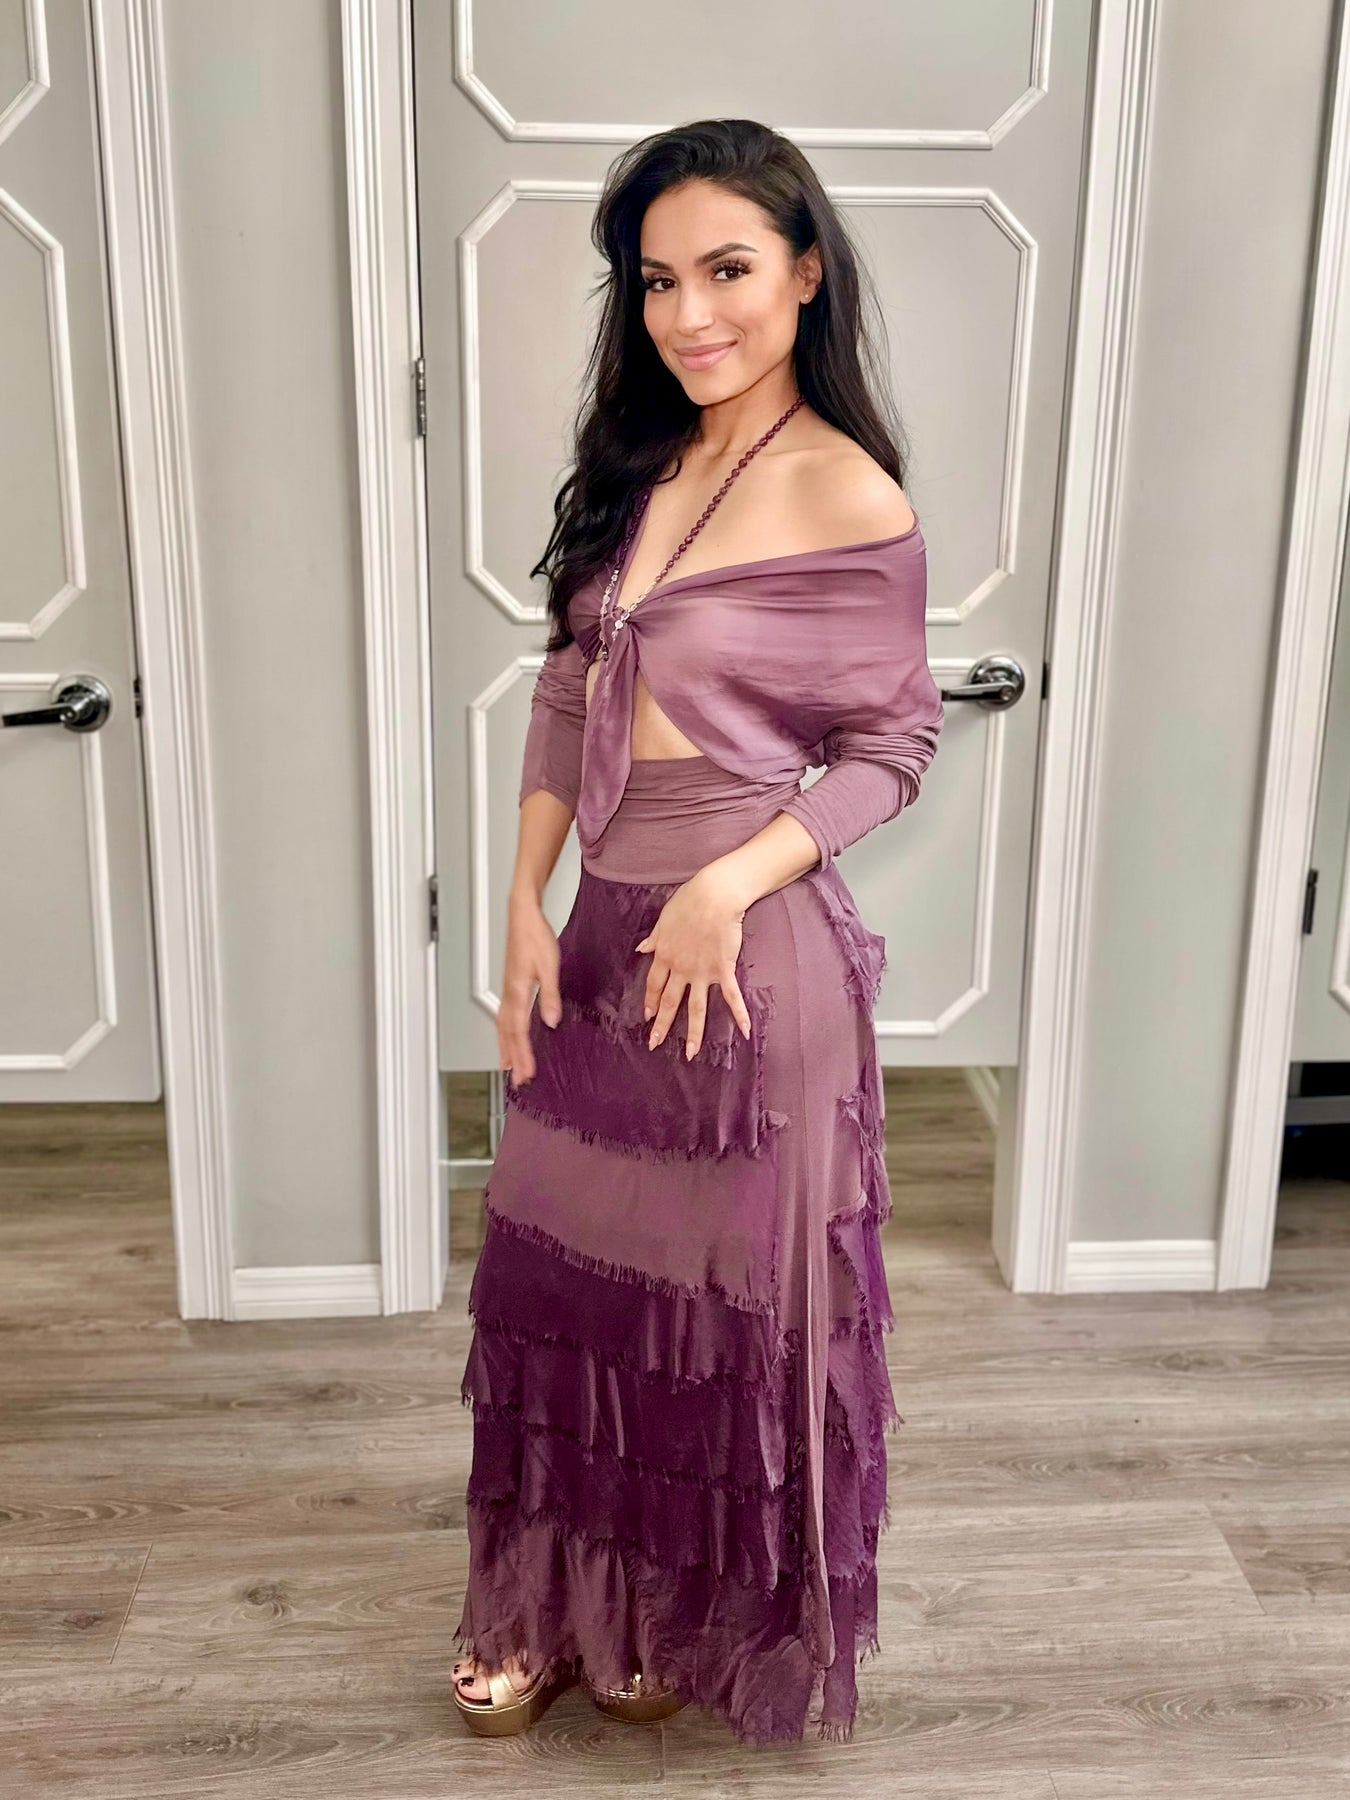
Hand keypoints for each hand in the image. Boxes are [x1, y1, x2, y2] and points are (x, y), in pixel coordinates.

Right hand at [497, 894, 560, 1085]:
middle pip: (507, 1034)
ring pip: (502, 1027)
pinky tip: (508, 1036)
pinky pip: (503, 1016)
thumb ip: (549, 995)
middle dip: (512, 1058)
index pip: (519, 1031)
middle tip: (517, 1081)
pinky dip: (504, 1032)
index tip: (527, 1073)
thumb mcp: (549, 966)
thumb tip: (550, 1021)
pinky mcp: (509, 985)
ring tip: (507, 1066)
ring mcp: (507, 990)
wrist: (523, 916)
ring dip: (505, 1048)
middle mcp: (508, 994)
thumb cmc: (536, 937)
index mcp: (517, 992)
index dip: (523, 1055)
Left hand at [634, 866, 753, 1058]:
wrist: (714, 897)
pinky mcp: (723, 970)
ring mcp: (702, 973)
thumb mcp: (663, 919)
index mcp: (664, 955)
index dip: (651, 1001)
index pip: (654, 984)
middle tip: (655, 1044)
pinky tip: (745, 1032)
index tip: (648, 1015)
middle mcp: (681, 969)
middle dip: (662, 1026)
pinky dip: (739, 1015)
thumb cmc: (689, 901)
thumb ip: (654, 938)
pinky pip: (731, 997)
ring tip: (692, 1053)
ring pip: (696, 1008)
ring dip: (694, 1033)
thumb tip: (641, 949)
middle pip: (670, 1002)